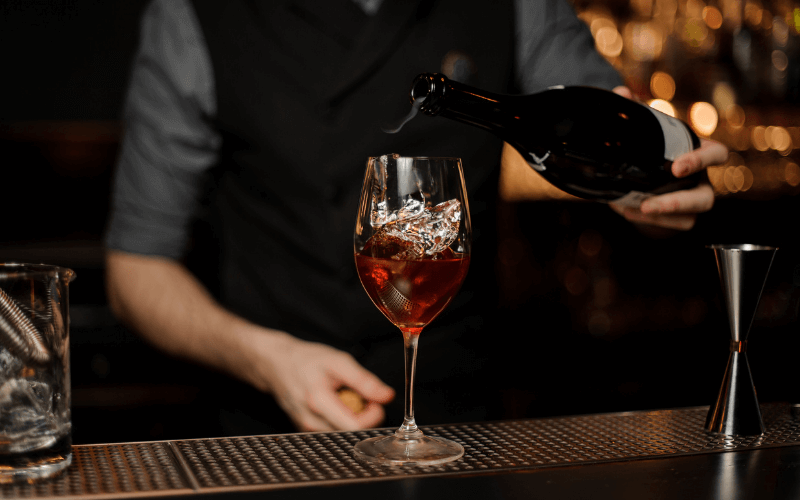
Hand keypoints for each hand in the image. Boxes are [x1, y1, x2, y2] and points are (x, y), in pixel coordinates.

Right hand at [249, 332, 394, 431]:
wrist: (277, 364)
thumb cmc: (307, 360)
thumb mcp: (338, 361)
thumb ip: (364, 381)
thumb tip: (387, 396)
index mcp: (319, 402)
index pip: (357, 426)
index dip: (373, 415)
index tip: (375, 400)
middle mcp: (310, 422)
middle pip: (351, 432)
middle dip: (363, 415)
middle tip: (360, 395)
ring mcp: (306, 428)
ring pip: (342, 432)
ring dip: (351, 417)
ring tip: (344, 397)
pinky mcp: (306, 430)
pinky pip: (332, 430)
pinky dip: (339, 419)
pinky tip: (334, 403)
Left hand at [608, 86, 728, 230]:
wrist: (650, 168)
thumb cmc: (658, 143)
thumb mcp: (649, 126)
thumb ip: (636, 109)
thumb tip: (619, 92)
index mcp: (700, 151)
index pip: (716, 155)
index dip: (700, 161)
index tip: (677, 168)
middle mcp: (701, 178)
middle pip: (705, 197)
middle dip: (680, 202)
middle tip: (649, 203)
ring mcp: (693, 199)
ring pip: (691, 216)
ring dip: (662, 216)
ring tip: (635, 210)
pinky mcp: (682, 216)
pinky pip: (676, 224)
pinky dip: (653, 222)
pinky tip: (628, 210)